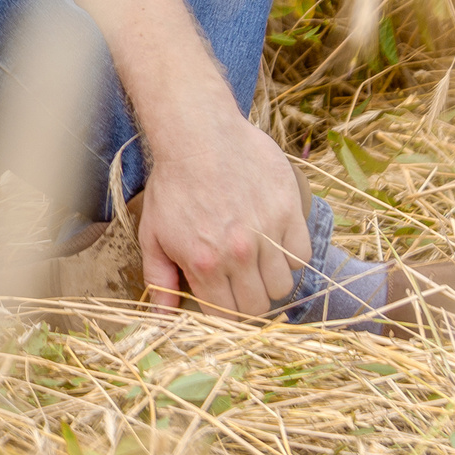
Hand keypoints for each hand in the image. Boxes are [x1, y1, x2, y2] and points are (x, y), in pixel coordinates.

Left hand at [135, 104, 308, 317]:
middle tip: (240, 281)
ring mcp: (267, 234)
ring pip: (283, 286)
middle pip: (259, 306)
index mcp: (204, 264)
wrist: (199, 134)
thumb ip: (160, 280)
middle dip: (248, 300)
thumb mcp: (153, 234)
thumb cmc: (172, 184)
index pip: (227, 316)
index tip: (223, 299)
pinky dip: (290, 256)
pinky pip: (302, 256)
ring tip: (256, 261)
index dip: (225, 312)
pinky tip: (273, 243)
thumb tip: (163, 319)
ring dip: (270, 279)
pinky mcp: (289, 212)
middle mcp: (238, 254)